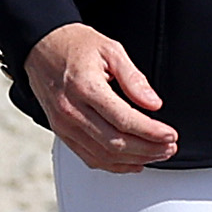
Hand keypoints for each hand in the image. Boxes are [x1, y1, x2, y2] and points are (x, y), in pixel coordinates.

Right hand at [25, 24, 178, 171]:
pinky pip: (89, 157)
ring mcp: (64, 125)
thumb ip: (134, 78)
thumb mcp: (111, 50)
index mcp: (85, 88)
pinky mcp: (61, 132)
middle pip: (115, 142)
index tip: (170, 134)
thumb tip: (153, 103)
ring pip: (104, 155)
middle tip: (170, 146)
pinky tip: (134, 162)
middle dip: (149, 149)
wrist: (41, 48)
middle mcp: (71, 110)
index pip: (124, 120)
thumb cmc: (74, 46)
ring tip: (158, 154)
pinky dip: (114, 165)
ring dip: (135, 159)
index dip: (151, 132)